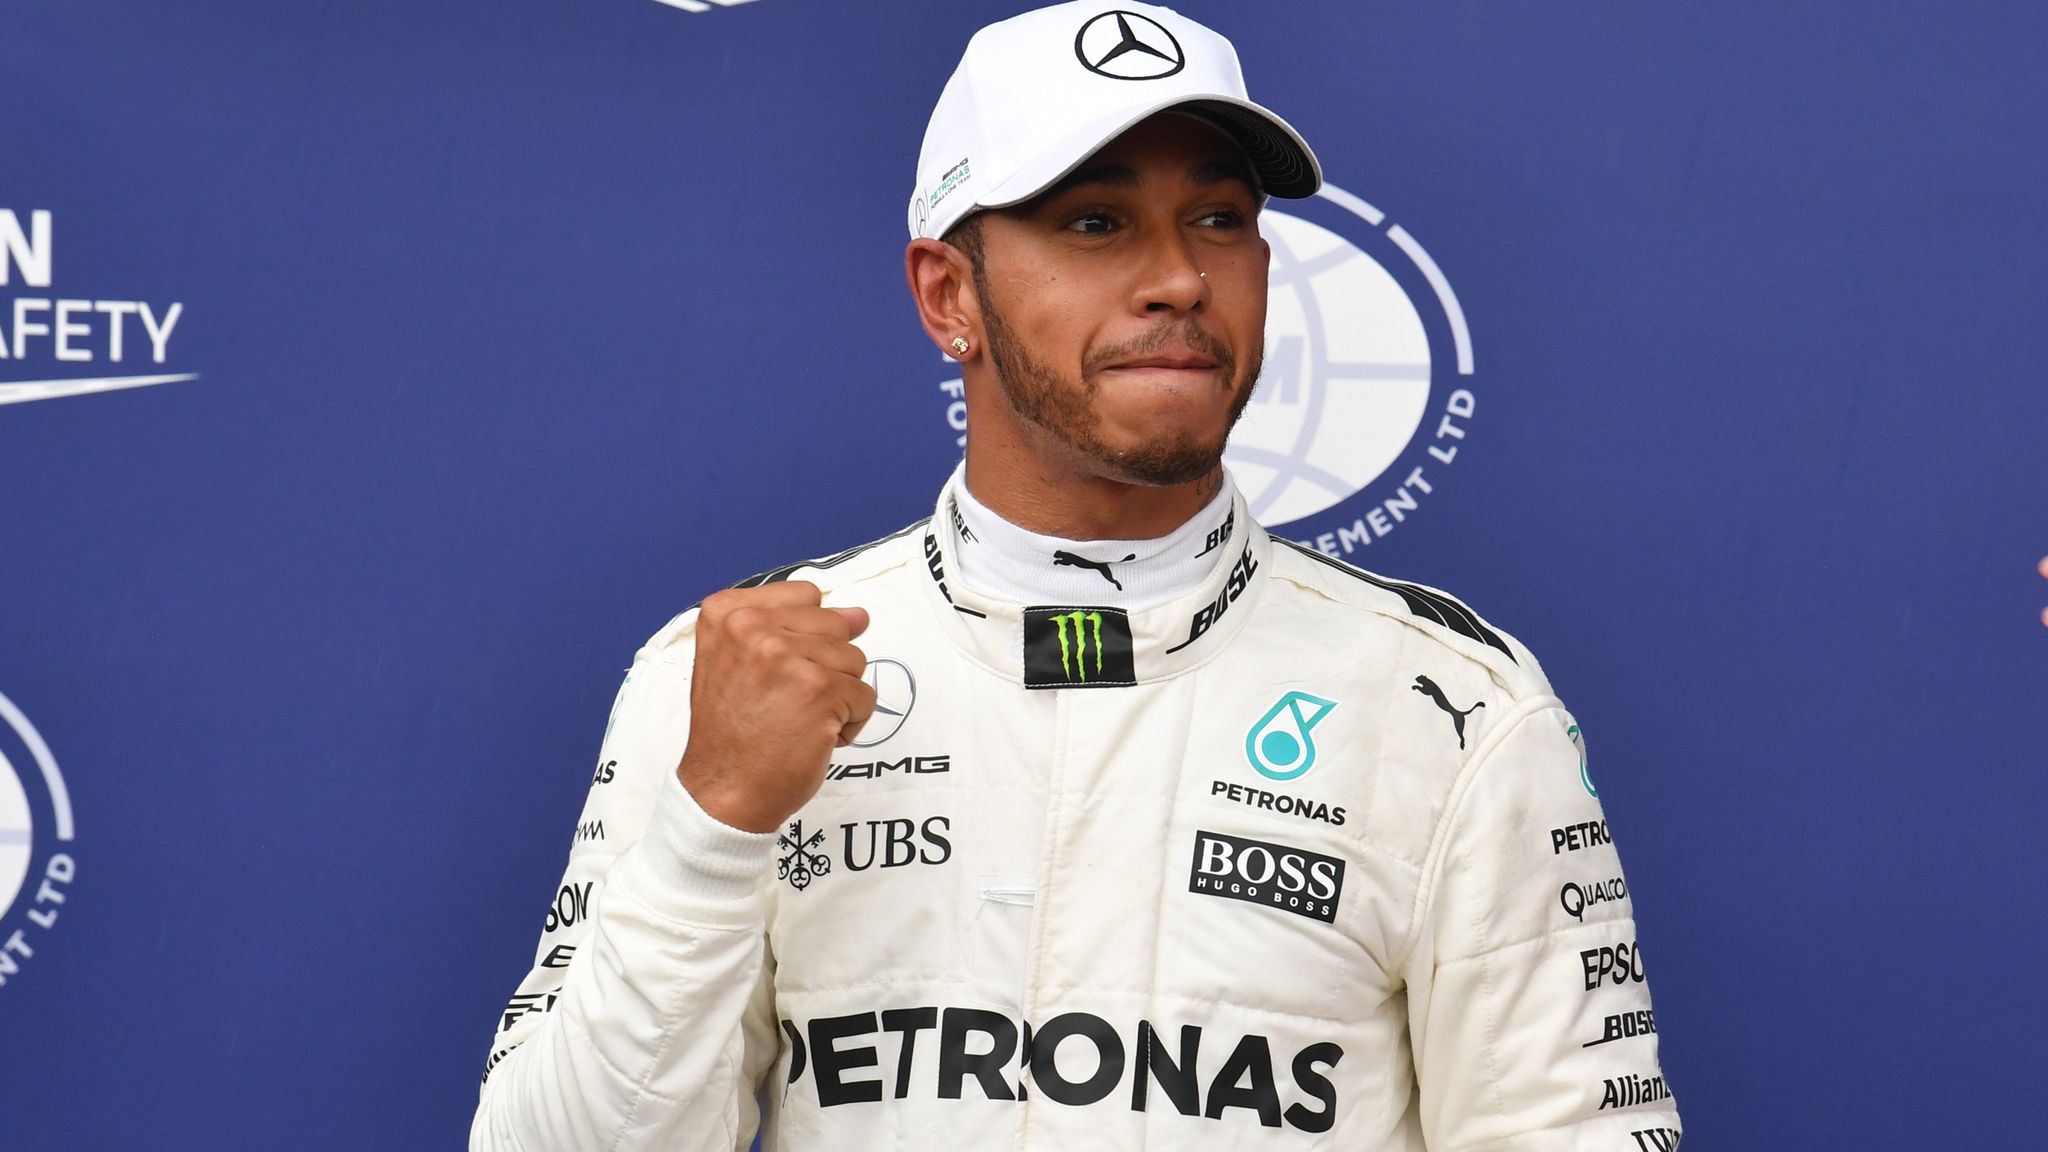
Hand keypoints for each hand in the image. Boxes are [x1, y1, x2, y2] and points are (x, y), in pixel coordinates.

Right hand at [677, 582, 874, 832]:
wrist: (723, 792)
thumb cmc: (732, 733)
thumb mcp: (738, 663)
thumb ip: (792, 628)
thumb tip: (859, 615)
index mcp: (726, 613)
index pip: (806, 596)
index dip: (807, 637)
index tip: (780, 670)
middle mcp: (752, 627)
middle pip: (835, 626)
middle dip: (825, 666)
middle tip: (785, 701)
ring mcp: (786, 656)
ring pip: (855, 659)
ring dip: (838, 696)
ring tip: (797, 720)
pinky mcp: (819, 689)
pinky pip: (865, 695)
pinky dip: (850, 722)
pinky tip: (814, 737)